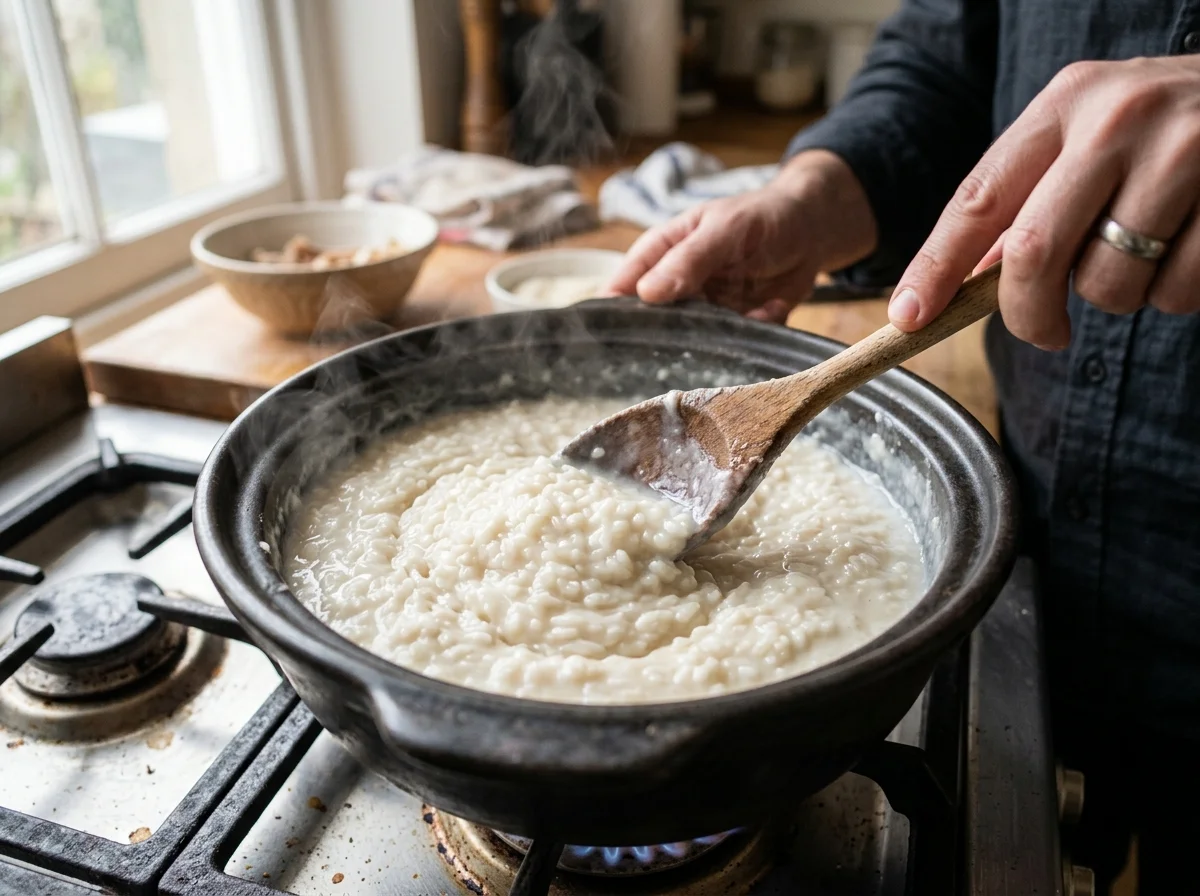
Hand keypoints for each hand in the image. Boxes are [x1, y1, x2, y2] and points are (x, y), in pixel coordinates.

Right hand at [606, 151, 876, 322]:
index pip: (623, 287)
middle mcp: (676, 287)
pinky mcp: (735, 328)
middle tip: (688, 338)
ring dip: (715, 339)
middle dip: (666, 337)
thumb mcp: (724, 229)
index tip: (609, 340)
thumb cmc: (760, 217)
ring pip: (692, 341)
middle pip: (653, 323)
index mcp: (660, 255)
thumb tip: (645, 294)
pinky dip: (753, 333)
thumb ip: (688, 260)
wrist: (812, 229)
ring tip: (740, 316)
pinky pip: (734, 345)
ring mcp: (705, 310)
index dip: (612, 314)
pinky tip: (771, 309)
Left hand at [889, 56, 1199, 348]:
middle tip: (1042, 332)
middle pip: (1033, 251)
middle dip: (1027, 312)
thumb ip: (1028, 199)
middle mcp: (1117, 118)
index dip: (937, 267)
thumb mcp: (1088, 138)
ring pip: (1108, 282)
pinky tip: (1187, 251)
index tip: (908, 318)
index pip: (978, 199)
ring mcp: (1182, 152)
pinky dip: (1173, 296)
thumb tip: (963, 282)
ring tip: (1143, 256)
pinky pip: (1176, 291)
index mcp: (1064, 104)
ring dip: (1116, 298)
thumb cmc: (1163, 129)